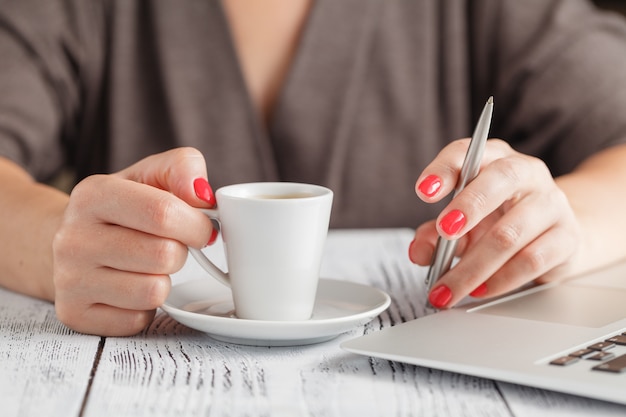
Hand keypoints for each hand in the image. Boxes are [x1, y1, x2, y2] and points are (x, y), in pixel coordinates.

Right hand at [52, 148, 216, 335]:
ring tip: (149, 266)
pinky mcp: (76, 314)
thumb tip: (202, 194)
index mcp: (93, 195)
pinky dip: (146, 307)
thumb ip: (183, 168)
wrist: (74, 242)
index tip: (201, 227)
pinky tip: (132, 287)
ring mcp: (69, 280)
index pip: (163, 213)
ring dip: (165, 280)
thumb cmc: (124, 208)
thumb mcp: (150, 175)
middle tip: (169, 245)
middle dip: (181, 251)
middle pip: (164, 255)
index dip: (196, 224)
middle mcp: (73, 238)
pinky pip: (139, 320)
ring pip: (154, 292)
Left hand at [408, 139, 580, 307]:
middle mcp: (525, 172)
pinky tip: (480, 289)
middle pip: (500, 179)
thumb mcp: (460, 223)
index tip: (424, 191)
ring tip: (449, 287)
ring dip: (473, 266)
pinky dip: (500, 279)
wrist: (553, 236)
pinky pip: (531, 260)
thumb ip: (433, 235)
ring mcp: (550, 203)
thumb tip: (419, 251)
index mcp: (492, 159)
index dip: (443, 170)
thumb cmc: (498, 220)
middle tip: (445, 233)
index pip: (466, 152)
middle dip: (468, 207)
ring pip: (510, 232)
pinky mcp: (566, 237)